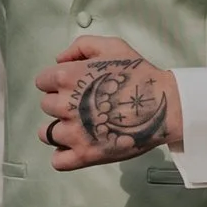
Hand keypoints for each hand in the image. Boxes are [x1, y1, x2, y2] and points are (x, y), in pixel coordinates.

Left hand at [35, 36, 182, 169]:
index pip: (43, 82)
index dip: (57, 82)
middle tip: (85, 105)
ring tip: (80, 127)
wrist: (163, 104)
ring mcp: (73, 133)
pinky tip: (77, 146)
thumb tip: (58, 59)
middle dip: (62, 104)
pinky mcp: (84, 155)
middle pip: (46, 106)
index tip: (75, 86)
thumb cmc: (139, 73)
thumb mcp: (112, 45)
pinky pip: (58, 161)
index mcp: (66, 77)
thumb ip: (80, 46)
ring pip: (46, 134)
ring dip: (59, 129)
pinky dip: (63, 155)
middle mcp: (64, 105)